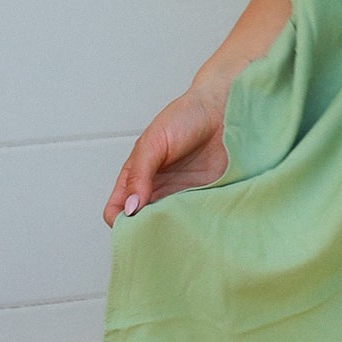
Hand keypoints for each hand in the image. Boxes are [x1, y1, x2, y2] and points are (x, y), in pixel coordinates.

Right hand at [102, 71, 233, 226]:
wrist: (225, 107)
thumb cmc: (185, 116)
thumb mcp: (153, 142)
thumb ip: (139, 174)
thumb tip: (130, 207)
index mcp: (137, 177)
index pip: (117, 209)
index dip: (120, 220)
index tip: (132, 224)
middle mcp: (158, 190)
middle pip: (142, 224)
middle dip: (145, 233)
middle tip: (156, 234)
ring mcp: (182, 195)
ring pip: (168, 226)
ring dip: (171, 232)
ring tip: (177, 231)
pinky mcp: (206, 197)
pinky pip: (195, 219)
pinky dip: (194, 226)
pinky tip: (197, 224)